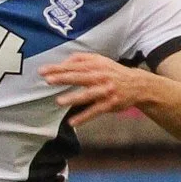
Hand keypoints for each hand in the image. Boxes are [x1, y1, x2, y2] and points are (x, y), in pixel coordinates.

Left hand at [38, 53, 152, 124]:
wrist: (138, 84)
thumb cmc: (113, 72)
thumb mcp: (100, 60)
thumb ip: (81, 59)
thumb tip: (63, 62)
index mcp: (96, 65)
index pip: (74, 65)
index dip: (58, 68)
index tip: (43, 71)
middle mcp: (101, 76)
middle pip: (80, 77)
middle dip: (63, 78)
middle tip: (48, 80)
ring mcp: (106, 91)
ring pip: (88, 94)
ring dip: (73, 98)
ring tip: (59, 101)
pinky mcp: (110, 104)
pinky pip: (95, 111)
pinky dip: (84, 117)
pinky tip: (72, 122)